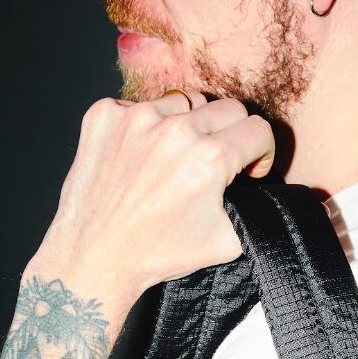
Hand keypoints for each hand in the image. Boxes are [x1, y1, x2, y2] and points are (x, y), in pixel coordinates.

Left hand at [25, 90, 274, 310]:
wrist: (96, 256)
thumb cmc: (158, 253)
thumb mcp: (227, 242)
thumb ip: (254, 206)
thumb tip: (261, 188)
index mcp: (209, 159)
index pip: (258, 129)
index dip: (261, 152)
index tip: (248, 168)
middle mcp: (174, 131)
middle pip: (227, 108)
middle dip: (231, 136)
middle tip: (214, 164)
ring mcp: (135, 118)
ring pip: (185, 102)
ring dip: (188, 126)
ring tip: (174, 159)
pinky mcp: (104, 115)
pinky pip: (140, 105)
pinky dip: (146, 127)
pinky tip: (140, 157)